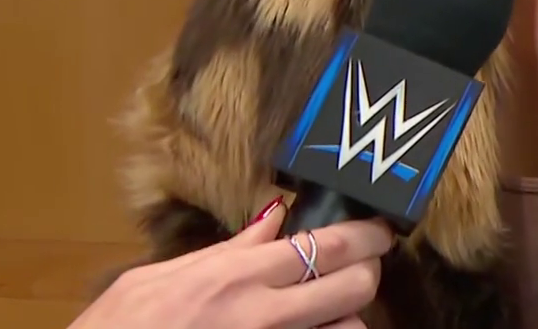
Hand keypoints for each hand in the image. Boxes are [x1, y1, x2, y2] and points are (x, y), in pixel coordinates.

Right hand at [72, 199, 392, 328]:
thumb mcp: (157, 279)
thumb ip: (225, 250)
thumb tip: (272, 219)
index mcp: (232, 279)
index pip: (325, 245)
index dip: (367, 235)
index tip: (380, 231)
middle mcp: (260, 316)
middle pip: (353, 286)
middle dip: (367, 273)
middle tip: (361, 268)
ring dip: (346, 318)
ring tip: (325, 311)